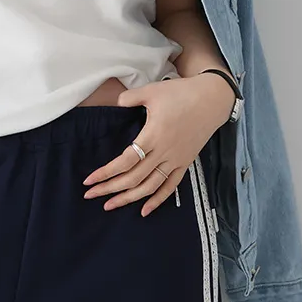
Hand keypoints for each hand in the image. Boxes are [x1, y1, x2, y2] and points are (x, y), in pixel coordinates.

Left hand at [82, 73, 235, 215]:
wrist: (212, 100)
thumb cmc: (181, 93)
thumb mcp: (152, 91)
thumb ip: (131, 98)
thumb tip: (118, 103)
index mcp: (153, 135)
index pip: (126, 161)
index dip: (106, 172)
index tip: (89, 180)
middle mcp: (164, 152)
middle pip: (134, 178)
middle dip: (110, 188)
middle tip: (90, 195)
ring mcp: (176, 160)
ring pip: (150, 186)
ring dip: (129, 198)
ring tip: (110, 205)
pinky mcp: (185, 163)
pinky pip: (171, 187)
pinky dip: (157, 200)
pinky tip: (144, 210)